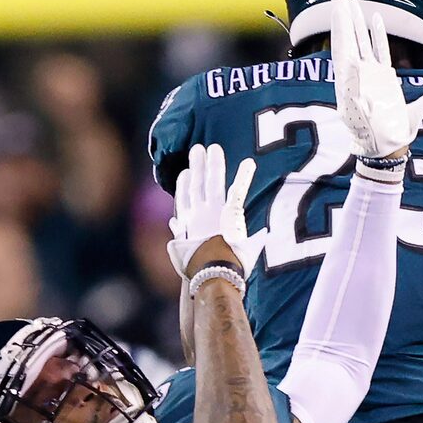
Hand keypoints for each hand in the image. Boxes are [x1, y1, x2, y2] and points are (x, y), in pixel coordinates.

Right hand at [167, 143, 261, 278]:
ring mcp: (213, 210)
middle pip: (196, 184)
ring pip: (213, 181)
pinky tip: (249, 163)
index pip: (184, 199)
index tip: (184, 173)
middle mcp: (198, 213)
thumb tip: (173, 222)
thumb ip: (179, 234)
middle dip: (197, 166)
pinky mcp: (230, 213)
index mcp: (186, 224)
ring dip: (214, 164)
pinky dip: (244, 176)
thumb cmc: (198, 269)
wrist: (211, 273)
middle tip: (197, 149)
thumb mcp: (182, 252)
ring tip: (213, 148)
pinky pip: (238, 190)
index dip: (184, 184)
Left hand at [328, 0, 414, 167]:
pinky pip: (380, 51)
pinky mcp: (385, 78)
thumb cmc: (375, 136)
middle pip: (349, 40)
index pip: (342, 47)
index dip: (339, 27)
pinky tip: (375, 18)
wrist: (386, 148)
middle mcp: (358, 75)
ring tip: (353, 2)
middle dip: (345, 18)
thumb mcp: (363, 117)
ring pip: (362, 42)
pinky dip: (377, 35)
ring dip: (357, 23)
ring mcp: (372, 75)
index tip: (337, 8)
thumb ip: (357, 95)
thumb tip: (350, 71)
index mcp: (350, 81)